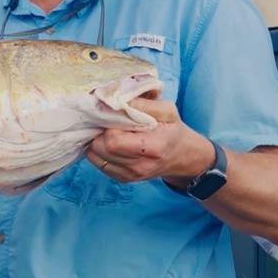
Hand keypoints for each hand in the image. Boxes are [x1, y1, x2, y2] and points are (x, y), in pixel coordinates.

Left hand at [87, 97, 215, 184]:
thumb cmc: (172, 129)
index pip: (113, 140)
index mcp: (152, 148)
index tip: (114, 114)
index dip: (108, 124)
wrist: (181, 156)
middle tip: (110, 121)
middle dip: (100, 131)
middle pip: (101, 148)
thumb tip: (117, 98)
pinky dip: (99, 150)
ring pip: (95, 156)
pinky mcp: (122, 178)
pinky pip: (97, 163)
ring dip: (98, 140)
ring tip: (111, 130)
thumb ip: (143, 104)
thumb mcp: (166, 110)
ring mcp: (130, 176)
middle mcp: (139, 167)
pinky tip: (111, 141)